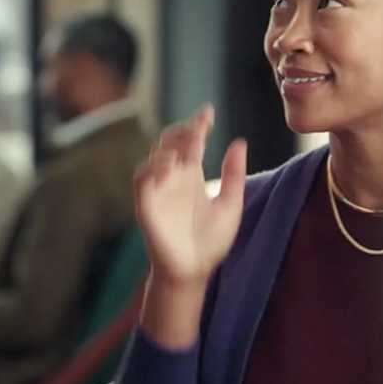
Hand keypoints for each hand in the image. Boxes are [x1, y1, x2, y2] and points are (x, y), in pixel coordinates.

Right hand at [134, 104, 246, 290]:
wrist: (194, 271)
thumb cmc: (211, 242)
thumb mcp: (230, 204)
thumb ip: (233, 174)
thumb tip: (239, 141)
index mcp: (191, 176)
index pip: (191, 141)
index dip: (196, 124)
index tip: (208, 112)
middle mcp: (173, 178)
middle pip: (171, 141)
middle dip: (183, 129)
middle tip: (200, 125)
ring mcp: (159, 190)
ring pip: (155, 155)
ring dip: (170, 145)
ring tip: (190, 142)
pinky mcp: (147, 205)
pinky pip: (142, 179)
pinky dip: (153, 168)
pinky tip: (171, 164)